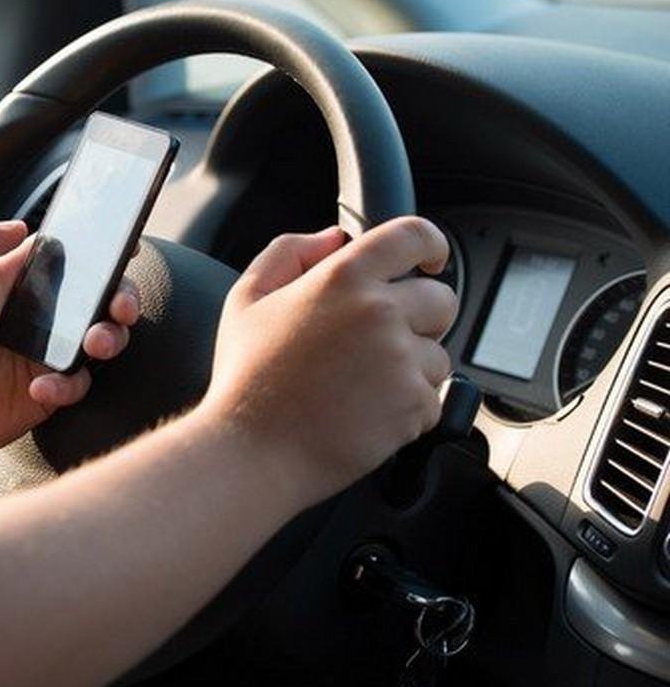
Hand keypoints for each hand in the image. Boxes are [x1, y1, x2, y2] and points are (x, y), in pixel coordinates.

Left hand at [0, 216, 140, 469]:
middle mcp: (39, 314)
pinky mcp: (48, 390)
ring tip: (93, 344)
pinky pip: (78, 384)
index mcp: (17, 281)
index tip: (120, 251)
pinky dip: (67, 384)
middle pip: (101, 297)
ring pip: (102, 339)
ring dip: (110, 337)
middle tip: (120, 305)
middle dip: (124, 296)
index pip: (70, 257)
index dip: (100, 252)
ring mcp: (46, 353)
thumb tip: (19, 228)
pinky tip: (38, 387)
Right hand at [198, 218, 457, 504]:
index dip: (430, 246)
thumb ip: (289, 253)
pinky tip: (363, 414)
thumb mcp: (247, 299)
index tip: (431, 262)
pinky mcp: (413, 404)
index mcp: (343, 278)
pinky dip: (406, 410)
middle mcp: (379, 312)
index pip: (413, 236)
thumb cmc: (245, 380)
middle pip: (441, 300)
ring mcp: (400, 359)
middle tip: (377, 345)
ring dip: (410, 370)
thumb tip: (334, 238)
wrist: (251, 450)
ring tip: (358, 388)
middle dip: (419, 319)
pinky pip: (432, 400)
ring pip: (438, 355)